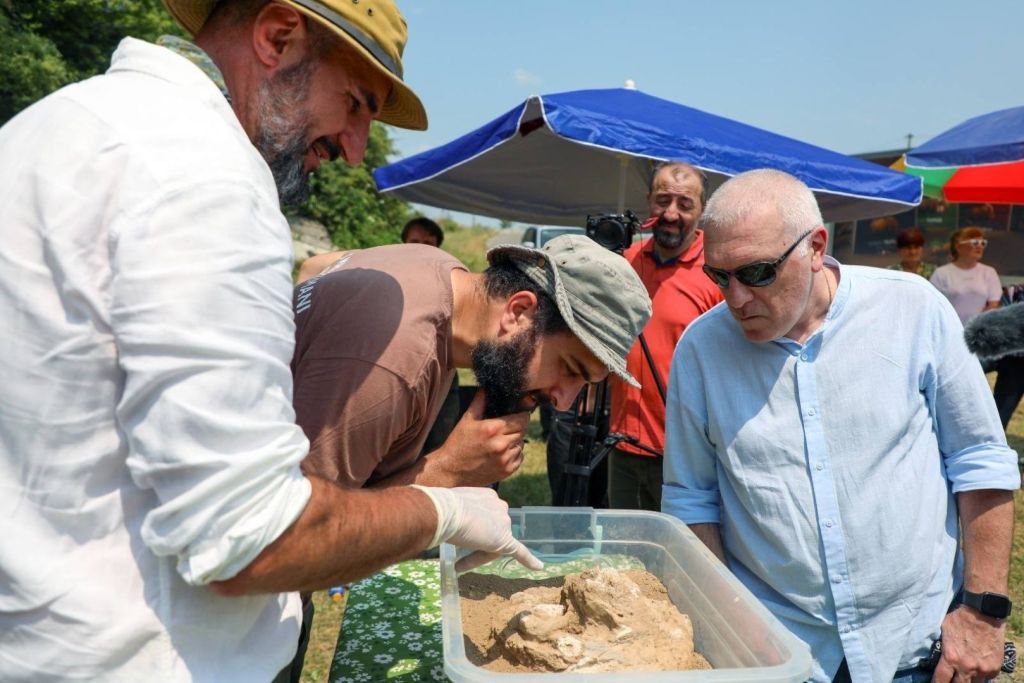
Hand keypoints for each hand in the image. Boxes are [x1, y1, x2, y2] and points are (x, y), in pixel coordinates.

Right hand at [411, 485, 542, 572]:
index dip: (472, 530)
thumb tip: (438, 516)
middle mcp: (499, 506)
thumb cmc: (440, 506)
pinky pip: (519, 551)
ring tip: (460, 564)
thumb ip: (455, 512)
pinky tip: (539, 567)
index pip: (484, 517)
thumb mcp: (449, 505)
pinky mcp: (504, 540)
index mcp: (488, 496)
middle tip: (457, 557)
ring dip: (479, 555)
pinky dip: (529, 560)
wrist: (445, 511)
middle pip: (492, 530)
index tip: (457, 535)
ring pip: (494, 544)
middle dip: (477, 543)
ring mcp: (503, 523)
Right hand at [427, 390, 528, 486]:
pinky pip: (519, 457)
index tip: (517, 415)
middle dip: (517, 427)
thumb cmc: (458, 443)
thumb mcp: (467, 420)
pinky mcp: (507, 471)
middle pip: (523, 430)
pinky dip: (514, 454)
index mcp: (493, 429)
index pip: (522, 418)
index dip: (521, 415)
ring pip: (521, 444)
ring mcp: (505, 459)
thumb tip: (486, 387)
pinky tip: (500, 453)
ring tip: (500, 441)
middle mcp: (501, 444)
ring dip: (515, 441)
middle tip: (505, 428)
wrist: (451, 470)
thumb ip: (480, 402)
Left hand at [932, 605, 1004, 681]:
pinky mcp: (995, 666)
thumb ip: (942, 647)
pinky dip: (982, 675)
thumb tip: (937, 656)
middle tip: (951, 679)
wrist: (983, 612)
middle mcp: (967, 667)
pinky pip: (987, 677)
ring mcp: (982, 668)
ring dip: (968, 680)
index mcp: (951, 658)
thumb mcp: (943, 631)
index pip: (940, 680)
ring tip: (964, 674)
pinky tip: (978, 668)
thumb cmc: (960, 619)